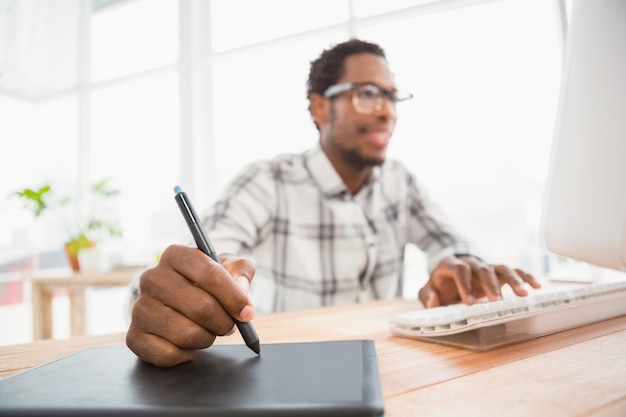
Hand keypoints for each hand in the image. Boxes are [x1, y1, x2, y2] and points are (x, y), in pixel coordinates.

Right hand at [126, 244, 255, 366]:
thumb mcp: (226, 268)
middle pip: (201, 307)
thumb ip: (241, 271)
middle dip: (224, 322)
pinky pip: (169, 354)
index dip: (234, 297)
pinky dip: (186, 354)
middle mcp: (152, 278)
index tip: (248, 312)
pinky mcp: (134, 336)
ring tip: (208, 331)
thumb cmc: (204, 284)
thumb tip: (241, 286)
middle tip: (229, 325)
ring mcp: (140, 307)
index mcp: (176, 255)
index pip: (210, 275)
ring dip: (207, 338)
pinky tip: (186, 343)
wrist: (171, 302)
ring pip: (187, 334)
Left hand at [418, 255, 540, 307]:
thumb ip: (426, 296)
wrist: (448, 273)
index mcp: (451, 265)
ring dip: (513, 280)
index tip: (469, 302)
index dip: (465, 284)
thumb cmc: (439, 285)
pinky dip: (525, 277)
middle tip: (497, 302)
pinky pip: (513, 271)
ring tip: (523, 294)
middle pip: (484, 269)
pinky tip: (536, 286)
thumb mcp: (427, 290)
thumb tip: (433, 302)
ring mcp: (486, 267)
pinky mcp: (497, 272)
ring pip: (501, 268)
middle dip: (491, 286)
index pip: (460, 270)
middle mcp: (471, 263)